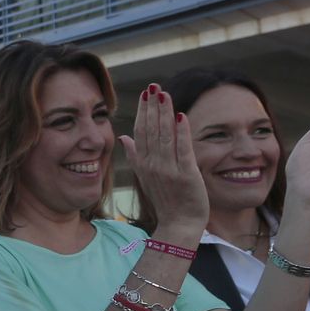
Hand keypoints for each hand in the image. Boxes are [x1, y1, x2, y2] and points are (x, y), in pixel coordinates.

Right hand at [119, 83, 206, 243]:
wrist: (179, 224)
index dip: (142, 112)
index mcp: (143, 163)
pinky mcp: (186, 175)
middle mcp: (152, 165)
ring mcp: (168, 170)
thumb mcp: (145, 177)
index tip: (145, 94)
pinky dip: (181, 132)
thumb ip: (134, 155)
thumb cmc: (166, 200)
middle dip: (152, 106)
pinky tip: (180, 116)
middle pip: (150, 130)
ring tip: (164, 94)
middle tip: (154, 86)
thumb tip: (123, 137)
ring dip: (164, 113)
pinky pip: (182, 150)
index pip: (140, 132)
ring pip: (164, 136)